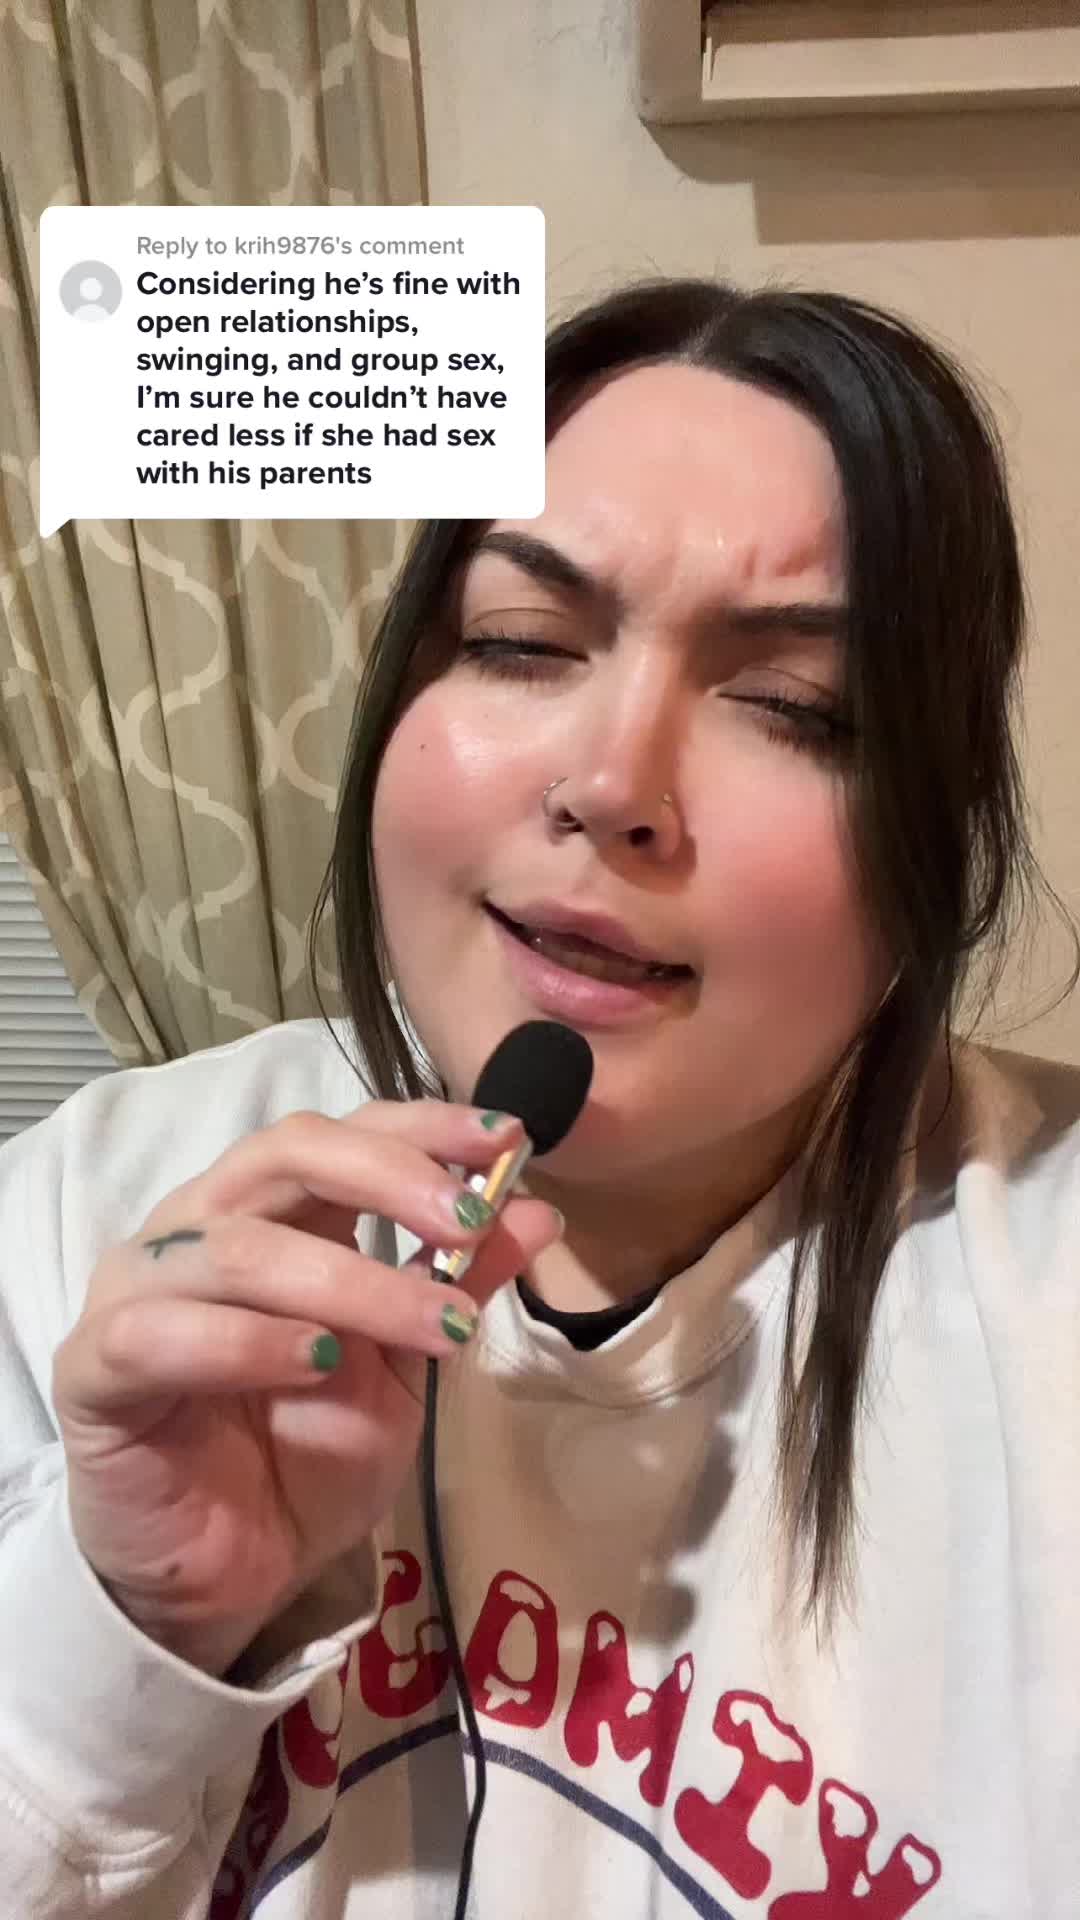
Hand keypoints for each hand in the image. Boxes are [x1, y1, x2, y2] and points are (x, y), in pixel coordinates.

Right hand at [51, 1099, 561, 1675]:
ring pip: (239, 1247)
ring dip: (354, 1281)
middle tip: (471, 1225)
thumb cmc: (304, 1457)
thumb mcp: (405, 1370)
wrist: (231, 1580)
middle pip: (284, 1154)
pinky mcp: (92, 1368)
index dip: (421, 1127)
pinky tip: (319, 1362)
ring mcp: (135, 1291)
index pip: (340, 1131)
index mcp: (268, 1211)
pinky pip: (160, 1332)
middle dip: (391, 1178)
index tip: (508, 1141)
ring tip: (435, 1326)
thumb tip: (537, 1212)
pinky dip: (249, 1342)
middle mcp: (197, 1227)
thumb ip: (455, 1286)